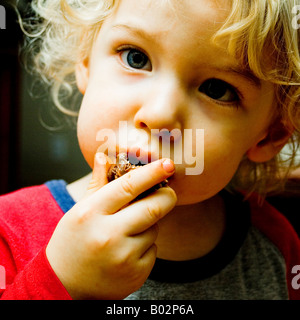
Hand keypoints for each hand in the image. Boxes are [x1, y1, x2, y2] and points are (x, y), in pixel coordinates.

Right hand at [46, 153, 176, 299]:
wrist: (64, 285)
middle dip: (167, 196)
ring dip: (149, 225)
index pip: (128, 186)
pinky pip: (153, 250)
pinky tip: (127, 251)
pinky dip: (146, 245)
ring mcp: (123, 257)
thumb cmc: (72, 242)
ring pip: (154, 229)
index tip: (168, 164)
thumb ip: (96, 183)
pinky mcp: (136, 274)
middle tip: (168, 192)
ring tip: (129, 231)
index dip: (152, 173)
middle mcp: (108, 235)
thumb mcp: (79, 210)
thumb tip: (104, 156)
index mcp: (90, 214)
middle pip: (153, 208)